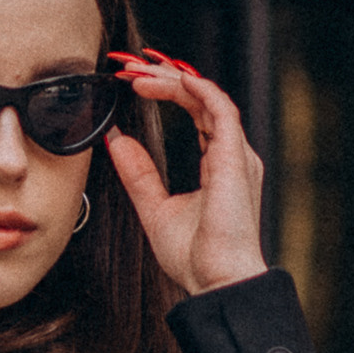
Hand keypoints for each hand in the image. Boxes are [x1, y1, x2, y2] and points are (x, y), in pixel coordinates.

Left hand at [104, 51, 267, 296]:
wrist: (216, 283)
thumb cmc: (195, 257)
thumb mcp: (154, 208)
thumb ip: (138, 174)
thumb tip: (116, 140)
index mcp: (219, 164)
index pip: (196, 111)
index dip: (167, 92)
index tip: (134, 83)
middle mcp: (232, 155)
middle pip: (201, 99)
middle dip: (165, 79)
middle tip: (130, 69)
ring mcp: (237, 156)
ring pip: (208, 98)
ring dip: (173, 80)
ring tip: (139, 73)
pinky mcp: (236, 159)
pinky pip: (221, 111)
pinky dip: (198, 90)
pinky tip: (174, 79)